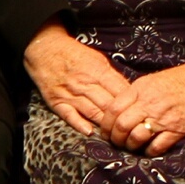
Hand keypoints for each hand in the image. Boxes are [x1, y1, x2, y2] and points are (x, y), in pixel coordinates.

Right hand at [22, 23, 130, 138]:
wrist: (44, 49)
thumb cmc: (74, 54)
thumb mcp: (97, 59)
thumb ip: (111, 76)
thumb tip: (129, 92)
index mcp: (97, 71)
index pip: (119, 91)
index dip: (131, 104)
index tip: (139, 112)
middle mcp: (84, 83)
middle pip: (108, 105)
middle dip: (121, 118)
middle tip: (132, 128)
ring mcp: (70, 93)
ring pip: (92, 112)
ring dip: (105, 124)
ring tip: (116, 134)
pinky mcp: (56, 101)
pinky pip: (69, 115)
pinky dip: (79, 124)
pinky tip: (89, 132)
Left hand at [106, 64, 184, 155]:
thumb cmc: (176, 80)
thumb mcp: (149, 81)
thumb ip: (133, 94)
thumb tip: (118, 110)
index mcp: (139, 90)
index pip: (113, 109)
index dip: (105, 124)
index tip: (105, 131)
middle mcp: (148, 105)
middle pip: (122, 126)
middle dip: (115, 138)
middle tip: (116, 142)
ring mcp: (162, 119)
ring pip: (136, 138)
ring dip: (130, 146)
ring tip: (130, 147)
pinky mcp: (176, 130)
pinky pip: (157, 147)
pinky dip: (149, 152)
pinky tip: (147, 151)